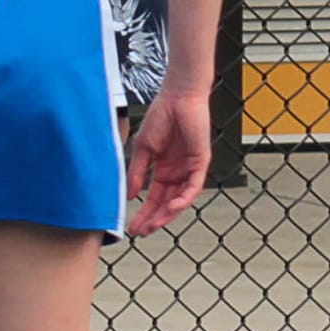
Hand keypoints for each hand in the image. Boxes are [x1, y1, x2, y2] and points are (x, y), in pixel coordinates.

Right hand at [125, 85, 211, 234]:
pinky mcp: (200, 163)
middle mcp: (177, 173)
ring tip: (153, 225)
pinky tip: (172, 207)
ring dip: (167, 213)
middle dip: (153, 218)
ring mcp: (189, 169)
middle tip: (140, 232)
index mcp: (163, 169)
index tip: (131, 226)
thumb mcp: (143, 149)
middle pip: (165, 202)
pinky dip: (183, 198)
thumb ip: (137, 172)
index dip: (143, 212)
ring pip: (179, 199)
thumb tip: (129, 196)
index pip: (153, 197)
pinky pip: (193, 186)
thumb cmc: (160, 117)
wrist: (177, 98)